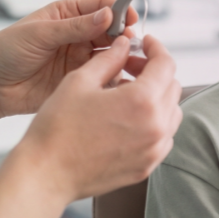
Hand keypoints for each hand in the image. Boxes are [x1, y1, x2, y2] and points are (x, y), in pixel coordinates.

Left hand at [0, 0, 137, 121]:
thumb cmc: (5, 52)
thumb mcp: (39, 33)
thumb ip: (74, 26)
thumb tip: (107, 15)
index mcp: (67, 14)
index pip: (101, 6)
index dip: (118, 10)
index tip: (129, 18)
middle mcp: (78, 34)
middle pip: (112, 30)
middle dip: (124, 34)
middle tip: (130, 42)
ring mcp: (80, 58)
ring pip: (111, 54)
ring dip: (122, 56)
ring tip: (128, 61)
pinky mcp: (79, 80)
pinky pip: (103, 77)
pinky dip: (113, 77)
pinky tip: (117, 79)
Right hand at [0, 34, 182, 217]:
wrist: (46, 173)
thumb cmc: (58, 130)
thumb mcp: (80, 81)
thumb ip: (109, 59)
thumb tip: (124, 45)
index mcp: (141, 101)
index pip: (166, 64)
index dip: (155, 48)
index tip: (145, 43)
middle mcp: (155, 127)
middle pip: (172, 87)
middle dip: (154, 70)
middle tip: (129, 65)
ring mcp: (153, 151)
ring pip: (171, 113)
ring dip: (156, 96)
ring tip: (126, 92)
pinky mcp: (146, 166)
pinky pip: (163, 137)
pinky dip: (154, 121)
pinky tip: (127, 118)